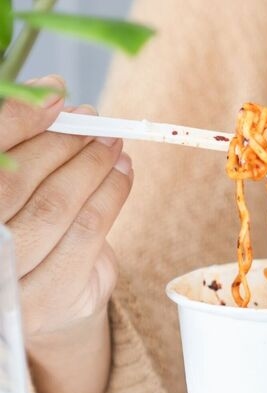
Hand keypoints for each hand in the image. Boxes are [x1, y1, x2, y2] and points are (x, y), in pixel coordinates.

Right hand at [1, 76, 133, 392]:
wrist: (35, 299)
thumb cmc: (17, 223)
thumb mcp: (10, 177)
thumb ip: (18, 137)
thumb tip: (51, 88)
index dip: (15, 119)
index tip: (55, 93)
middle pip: (13, 182)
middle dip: (60, 143)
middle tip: (92, 121)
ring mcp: (1, 280)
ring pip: (55, 207)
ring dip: (92, 166)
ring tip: (112, 143)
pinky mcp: (42, 299)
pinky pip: (86, 233)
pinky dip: (111, 194)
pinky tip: (123, 172)